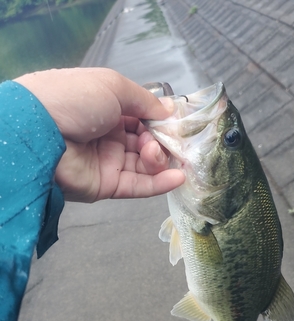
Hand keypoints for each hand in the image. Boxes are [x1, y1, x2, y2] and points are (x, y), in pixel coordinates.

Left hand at [14, 68, 184, 201]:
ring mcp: (108, 162)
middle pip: (145, 142)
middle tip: (165, 140)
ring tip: (156, 153)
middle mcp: (108, 135)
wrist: (41, 131)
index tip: (175, 123)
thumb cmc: (76, 99)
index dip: (159, 121)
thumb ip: (145, 100)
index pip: (141, 117)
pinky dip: (159, 183)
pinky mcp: (107, 185)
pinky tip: (178, 177)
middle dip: (160, 141)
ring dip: (159, 159)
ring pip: (144, 165)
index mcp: (107, 109)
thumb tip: (169, 110)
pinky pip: (138, 186)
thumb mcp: (114, 86)